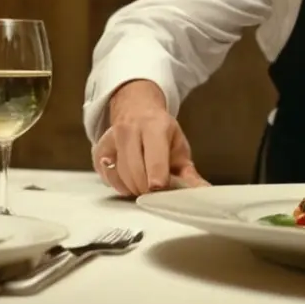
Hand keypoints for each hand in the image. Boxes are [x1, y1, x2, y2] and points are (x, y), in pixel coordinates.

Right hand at [92, 80, 208, 196]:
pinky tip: (129, 180)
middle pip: (135, 169)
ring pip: (119, 175)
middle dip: (146, 187)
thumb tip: (204, 194)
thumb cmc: (161, 133)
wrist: (136, 110)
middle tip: (155, 191)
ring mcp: (111, 138)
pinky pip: (107, 177)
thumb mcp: (179, 148)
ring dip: (133, 188)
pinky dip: (119, 185)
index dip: (157, 174)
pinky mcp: (100, 150)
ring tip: (144, 184)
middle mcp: (130, 129)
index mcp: (155, 125)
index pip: (154, 154)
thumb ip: (190, 174)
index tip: (159, 187)